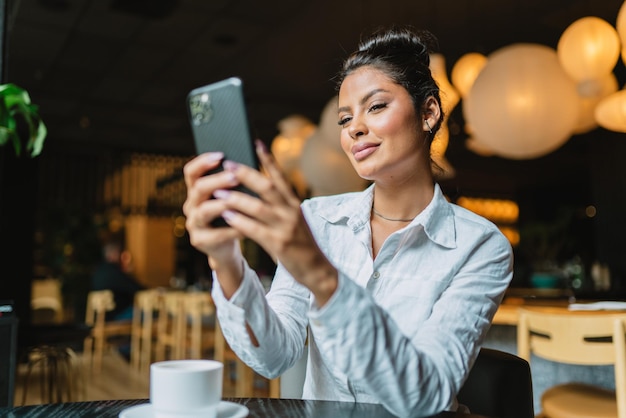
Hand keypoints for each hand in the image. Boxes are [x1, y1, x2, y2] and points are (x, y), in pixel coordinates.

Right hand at [182, 152, 244, 294]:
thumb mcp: (230, 197)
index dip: (203, 162)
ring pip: (204, 211)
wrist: (227, 245)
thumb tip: (248, 165)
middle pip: (198, 188)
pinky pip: (216, 234)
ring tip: (238, 200)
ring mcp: (193, 224)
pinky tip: (247, 226)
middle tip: (234, 177)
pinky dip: (232, 229)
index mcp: (196, 191)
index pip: (191, 172)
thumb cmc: (232, 215)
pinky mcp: (200, 241)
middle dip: (217, 181)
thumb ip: (233, 184)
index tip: (220, 155)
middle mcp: (191, 206)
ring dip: (222, 204)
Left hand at [214, 141, 337, 304]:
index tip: (256, 142)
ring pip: (258, 207)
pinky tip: (226, 216)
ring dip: (236, 199)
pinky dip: (239, 221)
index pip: (280, 176)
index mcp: (294, 203)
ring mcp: (286, 227)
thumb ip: (279, 205)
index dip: (268, 159)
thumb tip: (258, 188)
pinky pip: (255, 229)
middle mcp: (291, 212)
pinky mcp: (279, 244)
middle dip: (246, 175)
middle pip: (267, 187)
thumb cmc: (301, 244)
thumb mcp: (295, 219)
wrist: (317, 270)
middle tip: (228, 164)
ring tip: (218, 192)